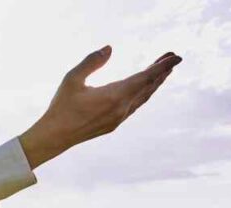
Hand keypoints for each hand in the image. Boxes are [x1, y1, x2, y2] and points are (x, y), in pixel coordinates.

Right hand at [18, 46, 181, 169]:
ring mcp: (118, 118)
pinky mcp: (113, 124)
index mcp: (114, 96)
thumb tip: (109, 49)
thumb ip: (92, 61)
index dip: (162, 66)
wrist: (54, 137)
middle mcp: (121, 109)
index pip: (145, 78)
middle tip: (172, 58)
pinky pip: (134, 106)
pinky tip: (142, 91)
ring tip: (162, 73)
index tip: (176, 57)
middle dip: (161, 72)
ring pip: (142, 98)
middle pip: (148, 87)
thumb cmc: (61, 107)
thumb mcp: (72, 79)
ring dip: (153, 84)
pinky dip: (143, 95)